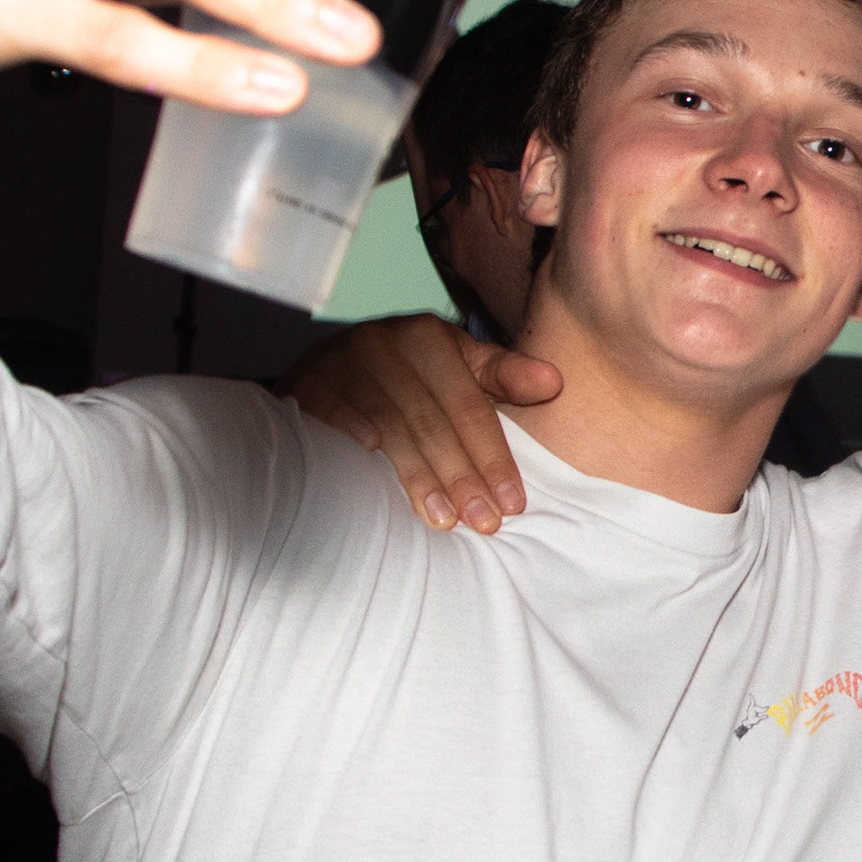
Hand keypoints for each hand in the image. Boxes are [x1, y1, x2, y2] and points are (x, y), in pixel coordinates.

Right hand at [281, 316, 563, 532]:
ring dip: (416, 474)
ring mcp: (341, 360)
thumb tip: (554, 382)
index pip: (470, 406)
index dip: (494, 457)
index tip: (513, 504)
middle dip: (462, 476)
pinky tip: (371, 464)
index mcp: (429, 337)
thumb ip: (503, 376)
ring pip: (389, 423)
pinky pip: (331, 410)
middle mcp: (385, 341)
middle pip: (432, 420)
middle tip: (484, 523)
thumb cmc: (407, 375)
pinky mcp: (306, 381)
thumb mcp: (458, 366)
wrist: (327, 368)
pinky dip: (350, 433)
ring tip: (442, 519)